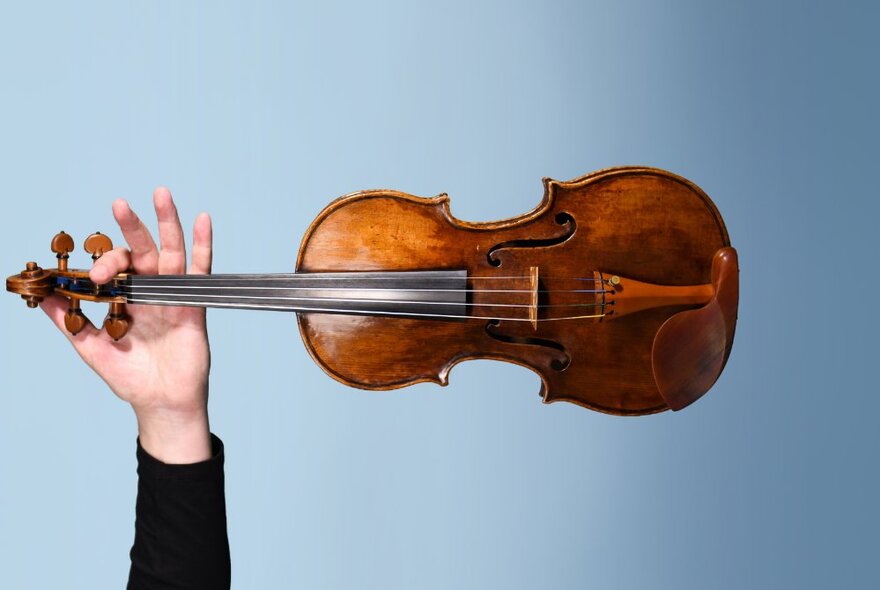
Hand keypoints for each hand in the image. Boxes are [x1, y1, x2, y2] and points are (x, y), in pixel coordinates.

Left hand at [40, 188, 213, 462]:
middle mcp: (150, 291)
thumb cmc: (131, 377)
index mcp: (126, 298)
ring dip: (167, 222)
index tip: (91, 276)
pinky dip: (203, 244)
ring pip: (171, 251)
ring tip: (160, 194)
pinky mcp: (194, 303)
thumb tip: (41, 295)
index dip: (102, 264)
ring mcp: (173, 294)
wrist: (160, 401)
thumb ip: (68, 320)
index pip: (114, 267)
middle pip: (142, 250)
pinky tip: (201, 219)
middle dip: (132, 226)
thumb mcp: (90, 346)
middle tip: (119, 204)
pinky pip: (201, 269)